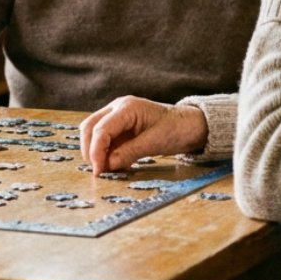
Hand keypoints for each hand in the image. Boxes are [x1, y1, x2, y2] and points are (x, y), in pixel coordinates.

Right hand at [79, 96, 207, 173]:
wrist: (190, 125)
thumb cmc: (176, 129)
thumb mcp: (154, 143)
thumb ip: (129, 153)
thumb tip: (107, 166)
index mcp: (126, 107)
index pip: (101, 129)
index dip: (96, 151)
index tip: (98, 171)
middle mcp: (117, 109)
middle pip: (89, 127)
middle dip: (90, 150)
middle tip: (98, 172)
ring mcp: (116, 118)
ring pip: (93, 133)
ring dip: (95, 152)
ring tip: (105, 170)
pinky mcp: (119, 128)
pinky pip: (104, 141)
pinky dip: (104, 154)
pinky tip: (112, 166)